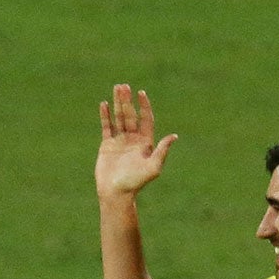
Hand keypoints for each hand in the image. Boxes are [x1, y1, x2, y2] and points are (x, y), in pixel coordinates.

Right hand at [97, 84, 177, 199]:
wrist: (116, 193)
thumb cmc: (136, 182)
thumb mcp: (153, 167)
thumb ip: (162, 151)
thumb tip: (174, 136)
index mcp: (145, 143)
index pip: (146, 119)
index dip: (144, 106)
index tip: (141, 93)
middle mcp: (133, 140)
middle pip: (131, 115)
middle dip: (127, 101)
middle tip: (124, 86)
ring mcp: (120, 141)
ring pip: (119, 117)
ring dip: (117, 103)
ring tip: (116, 88)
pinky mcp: (107, 145)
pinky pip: (106, 127)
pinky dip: (105, 115)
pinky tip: (104, 104)